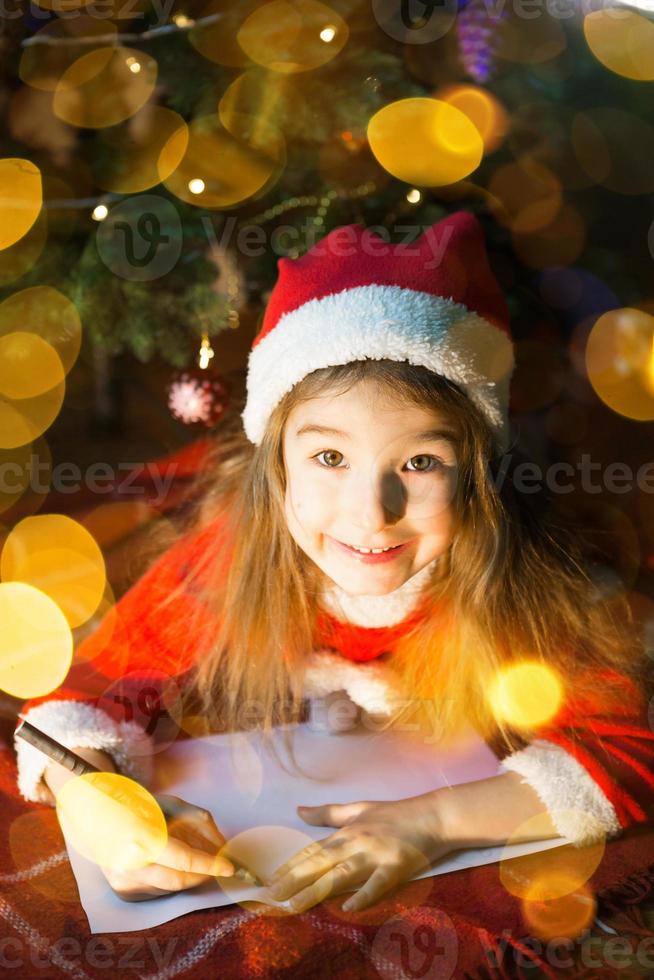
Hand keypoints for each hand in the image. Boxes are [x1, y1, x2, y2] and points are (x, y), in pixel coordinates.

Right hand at [99, 794, 235, 901]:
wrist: (94, 814)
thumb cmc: (137, 804)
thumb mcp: (171, 803)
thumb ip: (198, 822)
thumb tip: (221, 846)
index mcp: (142, 838)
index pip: (184, 861)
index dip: (210, 865)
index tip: (230, 867)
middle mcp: (130, 864)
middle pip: (179, 880)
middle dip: (202, 874)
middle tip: (215, 865)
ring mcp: (123, 880)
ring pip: (169, 887)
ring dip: (185, 875)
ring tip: (183, 854)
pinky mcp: (121, 890)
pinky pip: (156, 890)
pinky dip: (168, 878)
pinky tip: (163, 862)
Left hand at [267, 794, 451, 912]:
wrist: (432, 816)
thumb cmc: (395, 814)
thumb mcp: (358, 808)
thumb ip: (328, 813)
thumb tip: (298, 811)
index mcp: (346, 831)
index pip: (313, 851)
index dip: (290, 866)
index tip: (270, 881)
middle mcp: (356, 842)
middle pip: (320, 863)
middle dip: (293, 880)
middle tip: (271, 897)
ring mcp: (375, 855)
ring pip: (341, 874)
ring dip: (316, 889)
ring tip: (294, 904)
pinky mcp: (396, 867)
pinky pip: (377, 884)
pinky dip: (364, 895)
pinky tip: (348, 908)